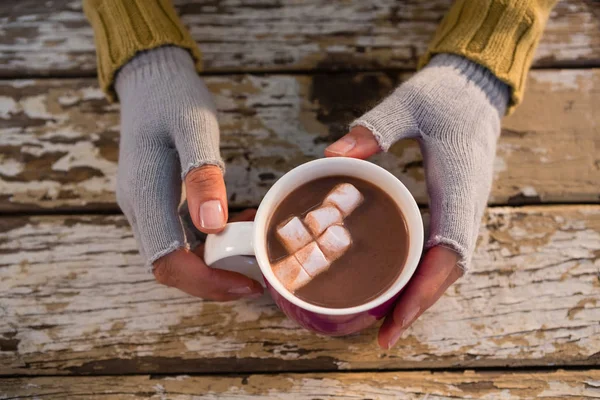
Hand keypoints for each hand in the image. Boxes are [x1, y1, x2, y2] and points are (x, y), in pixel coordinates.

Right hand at [115, 46, 262, 299]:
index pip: (167, 261)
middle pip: (171, 266)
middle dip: (214, 279)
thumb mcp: (194, 128)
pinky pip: (183, 233)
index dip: (206, 281)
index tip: (246, 283)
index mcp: (145, 194)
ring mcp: (147, 206)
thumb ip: (202, 175)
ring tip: (254, 250)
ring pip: (178, 254)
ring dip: (215, 261)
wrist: (151, 81)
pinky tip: (239, 223)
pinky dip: (213, 239)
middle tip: (256, 275)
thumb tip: (214, 227)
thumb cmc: (173, 99)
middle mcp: (141, 208)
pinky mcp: (158, 200)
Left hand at [325, 54, 508, 347]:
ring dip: (419, 296)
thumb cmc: (444, 96)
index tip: (397, 318)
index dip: (424, 289)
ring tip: (386, 324)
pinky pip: (442, 252)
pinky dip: (422, 276)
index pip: (448, 251)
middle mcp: (466, 206)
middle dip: (417, 305)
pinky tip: (397, 286)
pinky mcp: (453, 207)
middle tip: (382, 336)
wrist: (474, 87)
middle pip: (447, 272)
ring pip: (446, 267)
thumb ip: (374, 128)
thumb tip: (331, 155)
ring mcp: (462, 209)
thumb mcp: (408, 104)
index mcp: (459, 186)